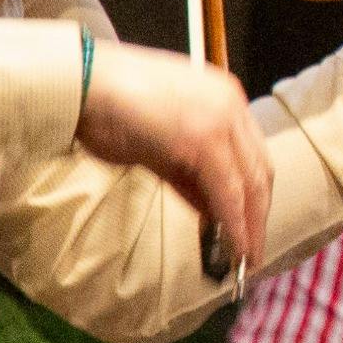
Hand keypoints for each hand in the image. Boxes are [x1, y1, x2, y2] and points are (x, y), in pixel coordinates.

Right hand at [74, 41, 271, 275]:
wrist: (83, 83)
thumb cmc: (109, 108)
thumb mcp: (159, 144)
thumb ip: (189, 173)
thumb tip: (211, 209)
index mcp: (224, 96)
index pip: (252, 153)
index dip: (254, 194)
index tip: (251, 225)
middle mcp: (231, 104)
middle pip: (259, 169)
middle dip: (258, 214)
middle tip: (253, 250)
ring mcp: (221, 120)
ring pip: (249, 183)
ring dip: (250, 225)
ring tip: (246, 258)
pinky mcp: (204, 140)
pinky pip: (227, 192)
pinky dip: (233, 223)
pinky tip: (233, 246)